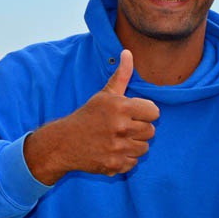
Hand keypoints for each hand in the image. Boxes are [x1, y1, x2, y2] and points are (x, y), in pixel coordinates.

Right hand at [24, 49, 160, 183]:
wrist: (64, 143)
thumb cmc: (88, 116)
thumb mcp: (104, 95)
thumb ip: (121, 75)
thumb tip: (127, 52)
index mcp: (120, 107)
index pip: (154, 112)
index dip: (145, 112)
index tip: (133, 114)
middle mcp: (120, 127)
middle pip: (151, 131)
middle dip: (139, 129)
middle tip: (123, 127)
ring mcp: (117, 148)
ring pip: (144, 148)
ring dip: (134, 145)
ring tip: (119, 139)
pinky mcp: (114, 165)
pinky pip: (134, 162)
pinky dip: (126, 159)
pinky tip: (113, 151)